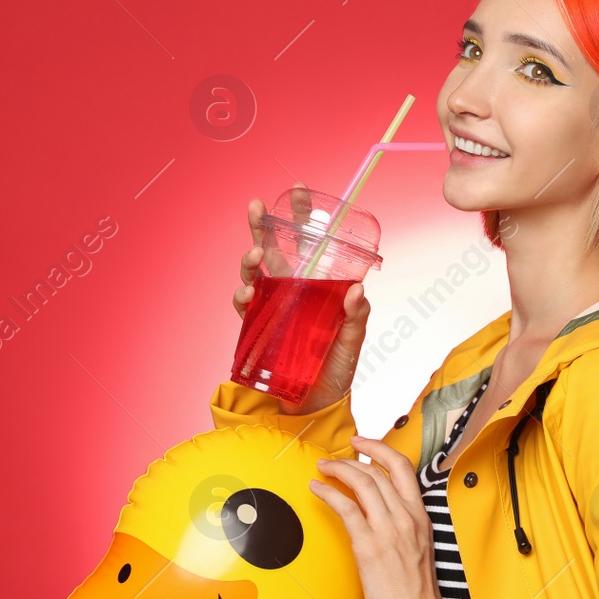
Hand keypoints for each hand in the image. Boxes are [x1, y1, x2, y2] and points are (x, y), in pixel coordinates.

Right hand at [234, 185, 371, 416]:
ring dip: (250, 260)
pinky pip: (244, 306)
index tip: (297, 190)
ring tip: (254, 255)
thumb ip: (356, 316)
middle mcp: (291, 292)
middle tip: (256, 207)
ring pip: (254, 273)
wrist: (315, 407)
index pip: (307, 245)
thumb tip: (356, 291)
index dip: (301, 217)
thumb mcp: (352, 341)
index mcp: (315, 287)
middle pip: (273, 251)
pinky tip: (246, 290)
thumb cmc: (336, 371)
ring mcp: (272, 309)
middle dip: (261, 226)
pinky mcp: (256, 329)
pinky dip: (242, 295)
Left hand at [308, 436, 442, 598]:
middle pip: (377, 471)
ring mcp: (389, 530)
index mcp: (421, 518)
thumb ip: (402, 529)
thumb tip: (380, 515)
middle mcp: (406, 518)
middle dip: (352, 457)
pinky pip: (346, 507)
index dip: (380, 449)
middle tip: (333, 457)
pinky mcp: (369, 546)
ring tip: (322, 469)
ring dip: (337, 470)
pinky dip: (328, 493)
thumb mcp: (418, 552)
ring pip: (362, 483)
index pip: (403, 468)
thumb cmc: (415, 596)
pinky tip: (316, 489)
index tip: (363, 443)